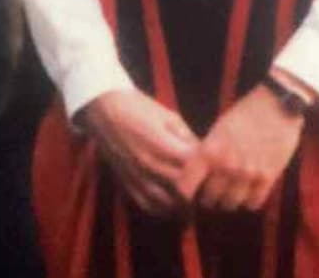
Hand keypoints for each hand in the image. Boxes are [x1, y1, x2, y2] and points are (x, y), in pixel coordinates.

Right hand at [80, 90, 200, 216]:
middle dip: (198, 189)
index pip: (194, 168)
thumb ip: (187, 137)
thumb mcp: (169, 116)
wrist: (105, 110)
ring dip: (183, 205)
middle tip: (208, 186)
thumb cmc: (139, 108)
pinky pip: (149, 206)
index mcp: (163, 145)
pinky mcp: (128, 184)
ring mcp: (138, 178)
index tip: (214, 168)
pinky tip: (173, 205)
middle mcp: (151, 166)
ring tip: (193, 198)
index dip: (207, 169)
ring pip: (167, 203)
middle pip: (184, 189)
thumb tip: (203, 154)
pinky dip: (164, 210)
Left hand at [189, 85, 306, 211]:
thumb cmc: (245, 112)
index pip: (186, 186)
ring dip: (228, 200)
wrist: (277, 106)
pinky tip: (248, 192)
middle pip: (209, 199)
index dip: (185, 192)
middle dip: (208, 197)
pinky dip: (249, 200)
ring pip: (231, 204)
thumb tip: (199, 172)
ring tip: (229, 193)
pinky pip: (253, 203)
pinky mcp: (268, 178)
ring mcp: (248, 174)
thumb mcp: (219, 128)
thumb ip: (208, 152)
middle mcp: (226, 166)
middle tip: (211, 192)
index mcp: (210, 151)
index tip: (189, 192)